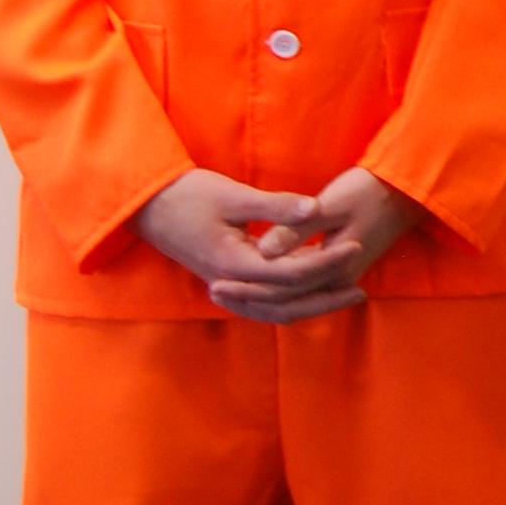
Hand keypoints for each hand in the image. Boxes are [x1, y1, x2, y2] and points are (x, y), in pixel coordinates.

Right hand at [138, 162, 419, 321]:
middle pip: (287, 303)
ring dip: (310, 305)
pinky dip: (288, 304)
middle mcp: (229, 283)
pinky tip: (308, 297)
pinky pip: (262, 305)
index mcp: (233, 264)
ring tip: (343, 295)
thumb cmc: (185, 194)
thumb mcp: (232, 195)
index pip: (291, 274)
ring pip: (275, 310)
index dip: (326, 263)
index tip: (355, 247)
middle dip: (326, 295)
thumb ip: (275, 207)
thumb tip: (316, 209)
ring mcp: (225, 287)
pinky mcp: (224, 282)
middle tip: (361, 288)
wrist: (144, 205)